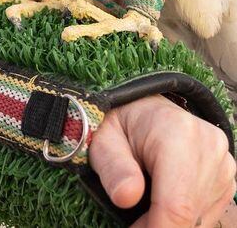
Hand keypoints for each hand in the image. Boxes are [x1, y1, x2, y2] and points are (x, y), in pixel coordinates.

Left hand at [89, 95, 236, 226]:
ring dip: (171, 223)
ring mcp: (223, 165)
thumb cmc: (121, 124)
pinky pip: (207, 214)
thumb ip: (112, 167)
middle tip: (134, 223)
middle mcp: (209, 148)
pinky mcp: (227, 179)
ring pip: (200, 219)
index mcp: (178, 133)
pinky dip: (184, 218)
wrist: (147, 110)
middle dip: (159, 226)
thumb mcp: (103, 138)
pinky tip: (162, 203)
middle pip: (190, 215)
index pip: (176, 203)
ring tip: (144, 207)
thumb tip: (126, 198)